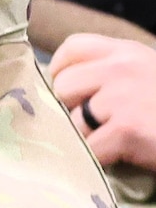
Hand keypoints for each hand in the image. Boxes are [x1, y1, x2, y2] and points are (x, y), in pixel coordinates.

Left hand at [50, 33, 155, 170]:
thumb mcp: (148, 75)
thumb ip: (114, 74)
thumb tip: (67, 87)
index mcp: (127, 51)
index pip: (73, 48)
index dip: (61, 72)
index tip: (66, 93)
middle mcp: (122, 67)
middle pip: (63, 85)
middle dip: (70, 109)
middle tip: (91, 125)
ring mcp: (122, 97)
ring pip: (72, 119)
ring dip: (84, 137)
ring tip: (109, 143)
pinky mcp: (126, 129)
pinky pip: (89, 147)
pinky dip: (97, 159)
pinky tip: (116, 158)